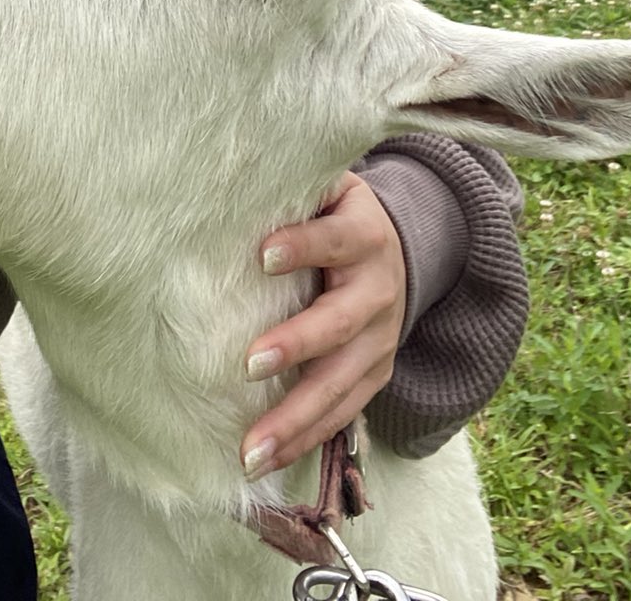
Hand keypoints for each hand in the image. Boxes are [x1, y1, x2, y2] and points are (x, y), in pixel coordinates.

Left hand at [238, 171, 404, 479]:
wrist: (403, 249)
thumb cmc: (337, 215)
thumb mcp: (330, 188)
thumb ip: (294, 185)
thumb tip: (227, 171)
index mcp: (365, 235)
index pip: (336, 239)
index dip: (304, 245)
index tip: (262, 255)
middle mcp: (379, 290)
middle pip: (340, 323)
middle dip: (297, 345)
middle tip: (249, 363)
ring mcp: (381, 341)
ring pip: (341, 385)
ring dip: (295, 419)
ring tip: (250, 449)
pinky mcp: (376, 374)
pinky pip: (344, 414)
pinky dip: (307, 439)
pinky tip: (269, 460)